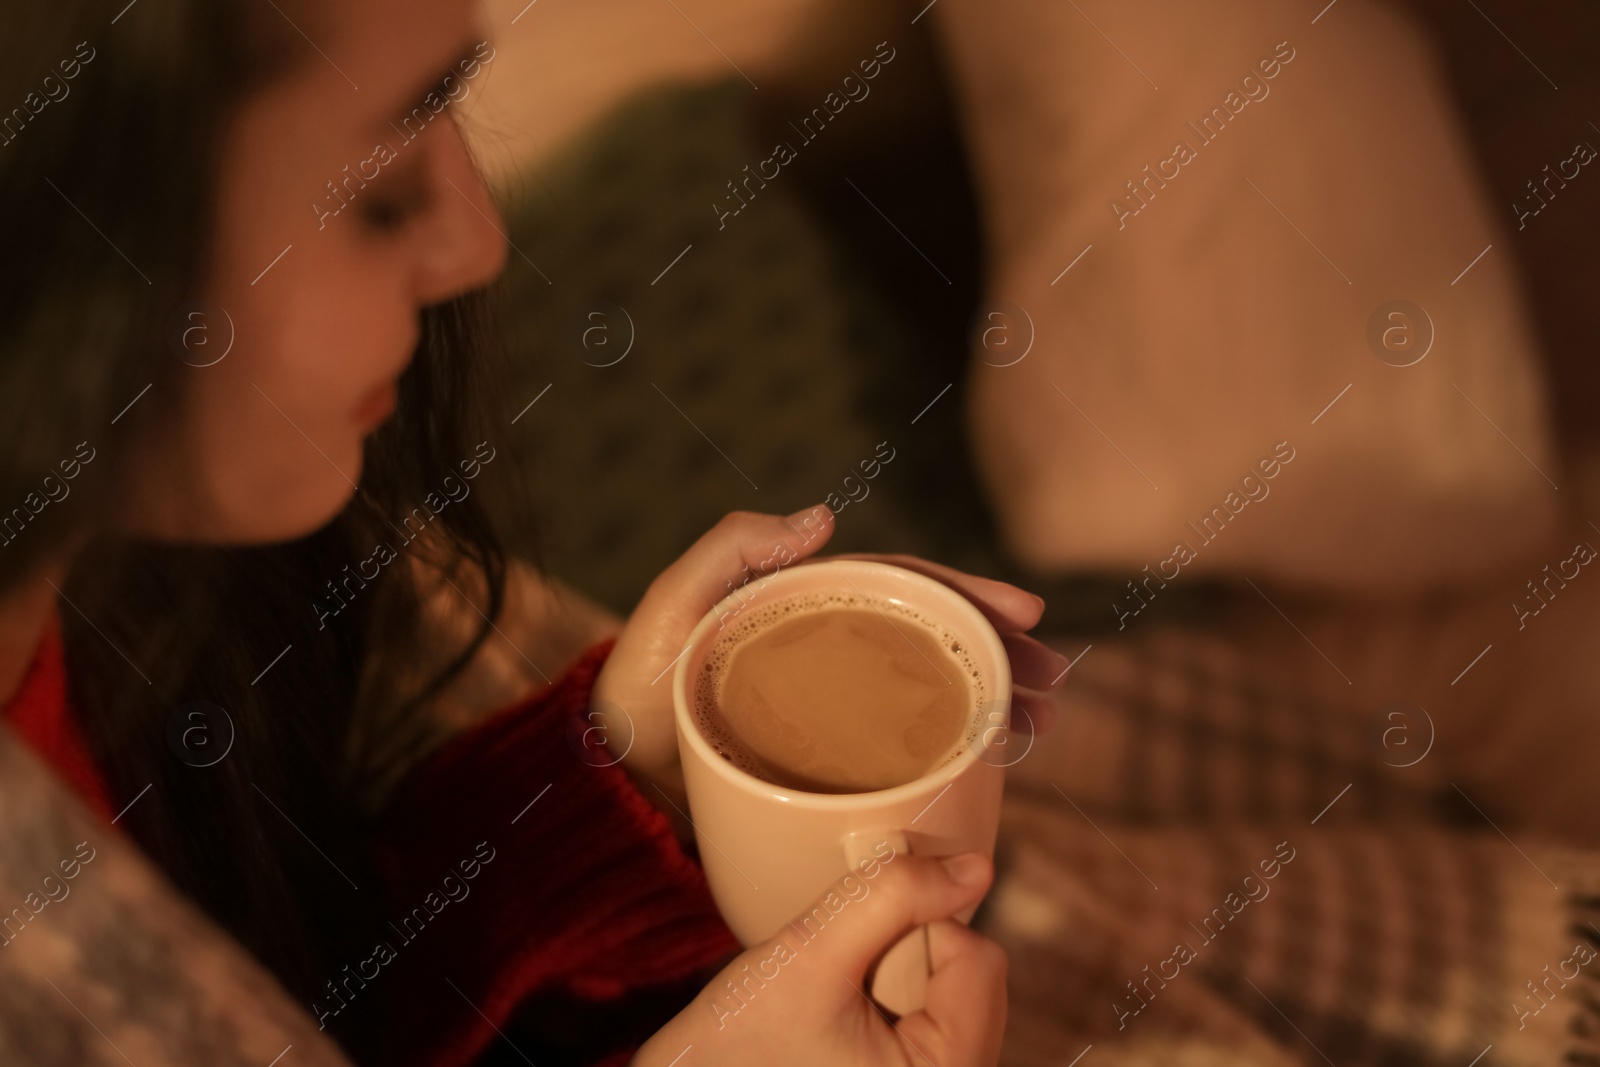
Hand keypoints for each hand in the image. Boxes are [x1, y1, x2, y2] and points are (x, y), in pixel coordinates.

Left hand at [592, 507, 1071, 785]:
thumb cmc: (632, 690)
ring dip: (990, 703)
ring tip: (1040, 725)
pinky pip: (906, 752)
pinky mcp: (829, 771)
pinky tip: (992, 766)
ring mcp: (832, 712)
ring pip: (929, 695)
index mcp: (805, 605)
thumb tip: (821, 516)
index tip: (1024, 612)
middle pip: (932, 641)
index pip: (902, 588)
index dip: (967, 594)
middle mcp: (828, 653)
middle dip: (999, 655)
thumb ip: (728, 552)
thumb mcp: (670, 609)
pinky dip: (954, 754)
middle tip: (1053, 684)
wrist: (608, 786)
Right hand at [633, 849, 1005, 1066]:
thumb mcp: (810, 955)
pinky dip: (895, 1000)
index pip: (978, 961)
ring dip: (901, 976)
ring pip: (956, 994)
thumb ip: (890, 898)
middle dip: (909, 956)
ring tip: (840, 1000)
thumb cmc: (737, 1045)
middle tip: (842, 980)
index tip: (851, 948)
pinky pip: (936, 1021)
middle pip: (975, 978)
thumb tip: (975, 867)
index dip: (914, 929)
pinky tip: (846, 1016)